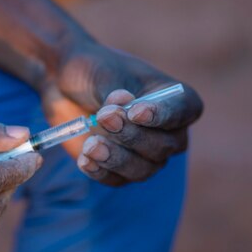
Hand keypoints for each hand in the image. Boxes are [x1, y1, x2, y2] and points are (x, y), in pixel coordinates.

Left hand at [43, 42, 202, 185]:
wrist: (66, 85)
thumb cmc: (93, 71)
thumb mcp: (103, 74)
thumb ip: (114, 94)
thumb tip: (121, 109)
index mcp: (175, 97)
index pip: (185, 111)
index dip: (163, 115)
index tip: (135, 112)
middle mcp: (168, 130)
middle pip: (164, 146)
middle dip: (132, 136)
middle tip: (103, 118)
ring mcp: (146, 153)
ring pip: (143, 169)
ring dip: (116, 159)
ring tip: (90, 145)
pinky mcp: (121, 169)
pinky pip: (119, 180)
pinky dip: (102, 172)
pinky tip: (84, 159)